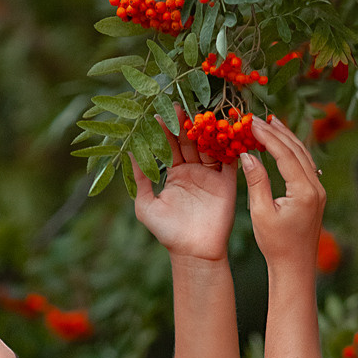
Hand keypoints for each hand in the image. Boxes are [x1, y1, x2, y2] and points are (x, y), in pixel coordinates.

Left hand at [131, 125, 235, 262]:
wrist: (194, 252)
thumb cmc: (167, 232)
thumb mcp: (146, 205)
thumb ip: (140, 178)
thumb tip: (127, 152)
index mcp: (175, 174)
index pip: (169, 146)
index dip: (164, 130)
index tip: (157, 113)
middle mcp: (193, 171)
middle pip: (189, 141)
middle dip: (184, 124)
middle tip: (178, 105)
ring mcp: (212, 175)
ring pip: (209, 146)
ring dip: (205, 130)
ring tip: (199, 113)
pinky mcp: (227, 183)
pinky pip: (230, 161)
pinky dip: (229, 146)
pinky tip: (225, 129)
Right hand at [240, 114, 326, 269]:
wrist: (295, 267)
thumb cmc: (275, 245)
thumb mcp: (261, 213)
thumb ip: (256, 181)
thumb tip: (247, 154)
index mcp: (304, 191)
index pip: (285, 155)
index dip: (267, 137)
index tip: (251, 123)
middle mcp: (316, 187)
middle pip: (297, 150)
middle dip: (277, 132)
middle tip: (258, 118)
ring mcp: (319, 190)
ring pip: (304, 155)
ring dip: (286, 138)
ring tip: (270, 123)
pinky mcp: (316, 195)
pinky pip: (305, 165)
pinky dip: (292, 151)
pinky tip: (282, 144)